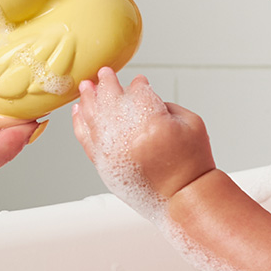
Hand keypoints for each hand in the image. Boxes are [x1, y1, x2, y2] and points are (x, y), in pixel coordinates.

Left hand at [72, 69, 215, 215]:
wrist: (184, 198)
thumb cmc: (192, 164)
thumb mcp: (192, 123)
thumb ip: (168, 106)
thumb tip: (147, 101)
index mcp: (152, 121)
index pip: (138, 91)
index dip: (138, 84)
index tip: (140, 82)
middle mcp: (127, 135)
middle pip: (110, 98)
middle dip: (107, 82)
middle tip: (105, 73)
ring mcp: (112, 151)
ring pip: (92, 115)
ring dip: (88, 97)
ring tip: (86, 86)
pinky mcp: (103, 164)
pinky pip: (84, 137)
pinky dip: (79, 121)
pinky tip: (78, 110)